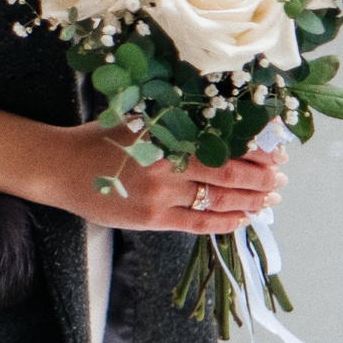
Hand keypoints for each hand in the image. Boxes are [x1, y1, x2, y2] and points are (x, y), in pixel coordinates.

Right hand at [0, 108, 285, 235]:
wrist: (61, 167)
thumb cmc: (100, 139)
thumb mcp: (139, 119)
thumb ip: (176, 123)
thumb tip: (226, 128)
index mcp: (164, 131)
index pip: (223, 140)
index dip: (255, 147)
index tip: (278, 150)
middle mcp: (165, 162)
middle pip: (228, 172)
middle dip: (262, 177)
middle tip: (282, 179)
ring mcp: (159, 193)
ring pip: (218, 199)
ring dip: (251, 201)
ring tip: (270, 200)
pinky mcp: (152, 218)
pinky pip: (198, 223)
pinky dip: (225, 222)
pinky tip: (243, 219)